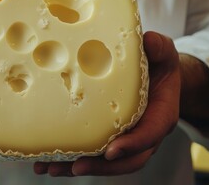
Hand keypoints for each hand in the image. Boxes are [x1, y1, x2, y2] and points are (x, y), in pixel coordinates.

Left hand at [33, 31, 180, 175]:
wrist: (153, 75)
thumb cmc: (157, 64)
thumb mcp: (162, 51)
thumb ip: (158, 47)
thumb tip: (149, 41)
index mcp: (159, 114)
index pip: (149, 134)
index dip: (132, 145)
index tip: (111, 151)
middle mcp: (142, 132)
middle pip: (126, 159)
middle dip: (100, 166)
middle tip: (75, 167)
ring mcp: (125, 138)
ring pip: (105, 161)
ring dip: (77, 166)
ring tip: (50, 168)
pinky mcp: (107, 136)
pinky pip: (92, 152)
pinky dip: (69, 158)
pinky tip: (46, 160)